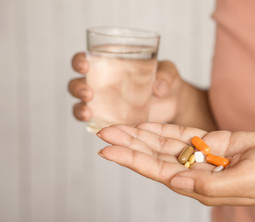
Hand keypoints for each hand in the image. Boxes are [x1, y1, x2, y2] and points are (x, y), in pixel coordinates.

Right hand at [68, 52, 184, 122]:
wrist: (173, 102)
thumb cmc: (167, 80)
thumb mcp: (169, 72)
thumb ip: (165, 76)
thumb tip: (159, 87)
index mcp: (111, 63)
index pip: (87, 59)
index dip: (79, 61)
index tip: (84, 65)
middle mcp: (103, 82)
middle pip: (78, 83)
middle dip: (77, 88)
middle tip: (88, 93)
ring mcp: (105, 102)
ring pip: (82, 104)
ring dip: (80, 108)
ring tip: (88, 112)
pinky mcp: (112, 118)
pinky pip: (96, 122)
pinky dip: (92, 124)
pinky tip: (96, 127)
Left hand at [97, 123, 254, 205]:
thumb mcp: (245, 183)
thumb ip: (209, 185)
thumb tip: (174, 180)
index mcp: (201, 187)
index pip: (158, 172)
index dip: (131, 161)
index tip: (107, 151)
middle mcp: (198, 172)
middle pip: (155, 157)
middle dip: (129, 145)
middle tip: (104, 131)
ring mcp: (205, 156)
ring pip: (166, 145)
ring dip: (142, 135)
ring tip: (117, 127)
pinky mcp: (214, 142)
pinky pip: (184, 135)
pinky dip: (165, 130)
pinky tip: (146, 125)